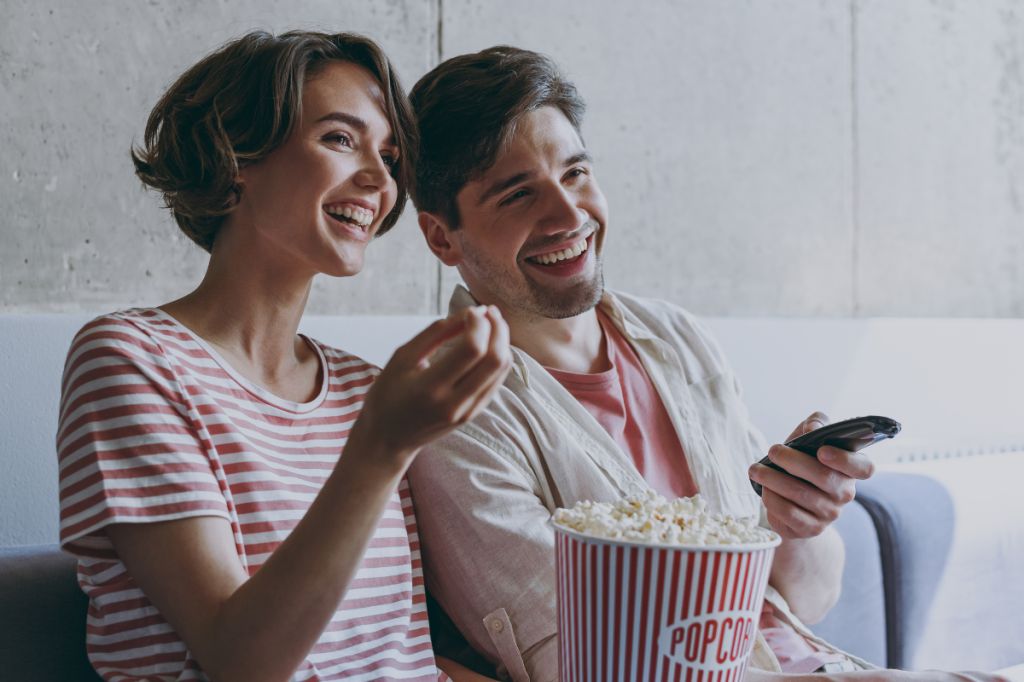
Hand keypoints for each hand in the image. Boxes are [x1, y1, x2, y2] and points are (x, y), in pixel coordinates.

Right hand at [351, 305, 510, 464]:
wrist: (387, 438)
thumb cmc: (388, 393)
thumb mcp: (402, 357)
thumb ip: (435, 333)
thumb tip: (467, 314)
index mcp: (430, 387)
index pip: (472, 350)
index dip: (479, 323)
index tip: (472, 309)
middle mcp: (453, 403)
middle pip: (494, 360)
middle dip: (498, 329)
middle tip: (489, 311)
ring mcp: (467, 412)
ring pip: (501, 370)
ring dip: (502, 341)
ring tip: (491, 323)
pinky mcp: (474, 414)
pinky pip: (496, 381)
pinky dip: (499, 358)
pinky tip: (489, 344)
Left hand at [748, 412, 874, 538]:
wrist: (793, 501)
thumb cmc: (804, 462)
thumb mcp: (811, 439)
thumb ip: (816, 425)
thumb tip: (812, 428)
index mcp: (850, 470)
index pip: (864, 467)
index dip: (845, 459)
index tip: (821, 450)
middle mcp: (845, 493)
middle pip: (824, 477)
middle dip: (793, 461)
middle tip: (772, 450)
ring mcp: (829, 514)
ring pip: (801, 495)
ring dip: (774, 479)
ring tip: (755, 469)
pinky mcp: (810, 528)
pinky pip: (789, 513)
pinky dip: (772, 498)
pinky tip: (763, 488)